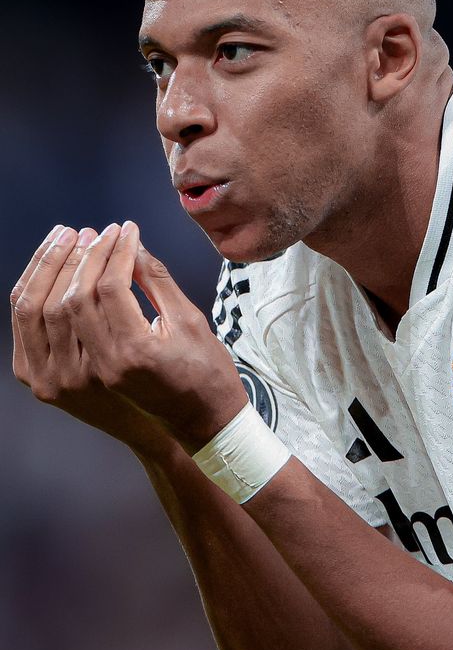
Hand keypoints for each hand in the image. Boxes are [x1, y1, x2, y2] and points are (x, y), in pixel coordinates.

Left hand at [11, 223, 246, 452]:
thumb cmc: (205, 370)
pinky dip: (49, 298)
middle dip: (85, 256)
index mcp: (137, 351)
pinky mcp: (78, 378)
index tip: (127, 229)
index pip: (112, 286)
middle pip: (76, 298)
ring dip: (60, 272)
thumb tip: (132, 243)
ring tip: (76, 243)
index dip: (117, 250)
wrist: (201, 421)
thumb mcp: (190, 319)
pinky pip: (49, 333)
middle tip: (99, 231)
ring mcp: (87, 375)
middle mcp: (106, 365)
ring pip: (54, 314)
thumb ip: (157, 279)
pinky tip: (62, 274)